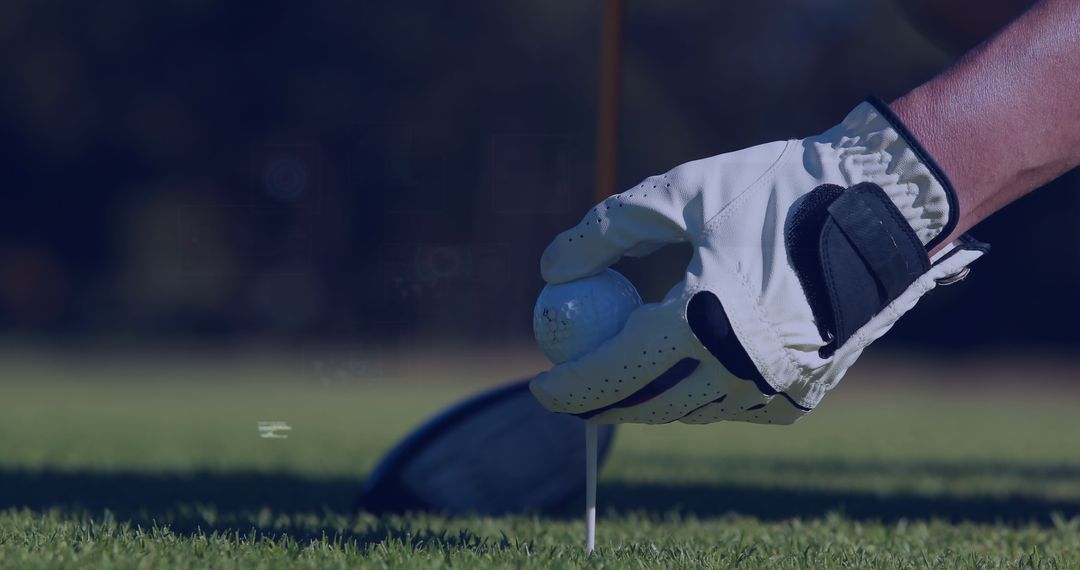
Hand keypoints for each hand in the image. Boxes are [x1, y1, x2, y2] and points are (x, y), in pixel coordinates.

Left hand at [529, 98, 987, 424]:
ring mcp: (778, 390)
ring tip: (625, 375)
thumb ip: (606, 230)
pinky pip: (734, 408)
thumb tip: (550, 270)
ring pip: (690, 412)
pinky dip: (702, 395)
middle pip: (648, 406)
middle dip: (602, 404)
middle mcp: (742, 370)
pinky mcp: (804, 396)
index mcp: (705, 321)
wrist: (881, 207)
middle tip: (574, 392)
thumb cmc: (773, 190)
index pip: (615, 372)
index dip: (570, 387)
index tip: (540, 388)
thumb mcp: (679, 193)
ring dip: (650, 400)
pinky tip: (689, 368)